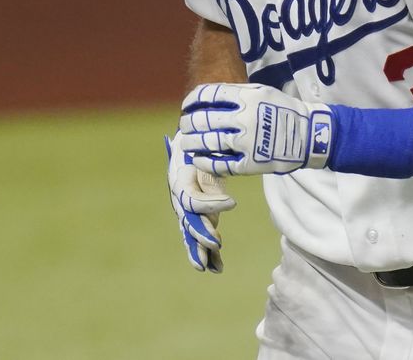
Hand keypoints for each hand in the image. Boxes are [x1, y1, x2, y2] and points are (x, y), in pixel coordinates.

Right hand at [165, 133, 235, 272]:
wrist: (192, 146)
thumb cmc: (199, 145)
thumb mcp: (202, 147)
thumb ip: (209, 158)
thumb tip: (216, 166)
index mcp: (179, 181)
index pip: (192, 199)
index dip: (211, 204)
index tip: (232, 202)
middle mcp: (180, 200)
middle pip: (188, 222)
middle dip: (201, 234)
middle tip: (217, 243)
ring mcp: (188, 212)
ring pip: (191, 235)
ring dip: (200, 251)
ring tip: (207, 266)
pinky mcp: (198, 218)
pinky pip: (199, 238)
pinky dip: (208, 254)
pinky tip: (216, 268)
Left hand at [179, 83, 332, 176]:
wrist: (310, 135)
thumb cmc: (283, 110)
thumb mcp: (262, 91)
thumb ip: (235, 92)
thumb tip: (206, 97)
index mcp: (246, 98)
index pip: (208, 95)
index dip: (192, 101)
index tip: (186, 106)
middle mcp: (244, 119)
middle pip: (204, 119)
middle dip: (188, 122)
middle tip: (184, 125)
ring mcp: (246, 142)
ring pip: (208, 142)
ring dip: (191, 142)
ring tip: (186, 143)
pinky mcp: (250, 163)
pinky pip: (220, 164)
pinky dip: (204, 161)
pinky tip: (198, 158)